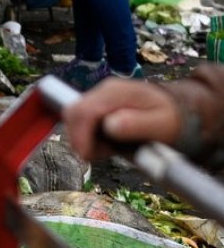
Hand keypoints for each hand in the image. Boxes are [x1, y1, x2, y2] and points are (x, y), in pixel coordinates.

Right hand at [61, 78, 182, 160]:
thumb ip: (136, 124)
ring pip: (74, 119)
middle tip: (103, 154)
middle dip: (79, 138)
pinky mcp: (97, 106)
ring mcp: (98, 97)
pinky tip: (109, 143)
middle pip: (73, 113)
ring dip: (85, 139)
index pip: (84, 111)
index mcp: (116, 93)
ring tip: (111, 149)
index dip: (80, 135)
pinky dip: (89, 137)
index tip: (87, 156)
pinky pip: (81, 123)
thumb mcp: (160, 124)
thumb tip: (109, 125)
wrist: (175, 110)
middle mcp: (103, 91)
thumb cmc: (170, 118)